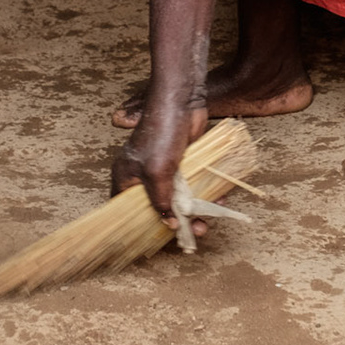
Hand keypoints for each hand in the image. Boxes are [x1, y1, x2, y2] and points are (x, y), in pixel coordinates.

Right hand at [111, 94, 210, 234]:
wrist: (183, 101)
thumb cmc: (161, 132)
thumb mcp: (157, 172)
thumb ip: (161, 201)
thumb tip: (168, 225)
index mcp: (126, 177)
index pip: (126, 210)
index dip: (139, 227)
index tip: (155, 244)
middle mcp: (143, 175)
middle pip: (157, 208)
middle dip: (175, 223)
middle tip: (193, 234)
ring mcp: (164, 170)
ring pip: (178, 199)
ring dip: (194, 213)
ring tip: (207, 223)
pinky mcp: (184, 163)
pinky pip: (193, 186)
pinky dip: (204, 195)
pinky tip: (219, 201)